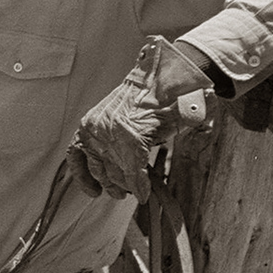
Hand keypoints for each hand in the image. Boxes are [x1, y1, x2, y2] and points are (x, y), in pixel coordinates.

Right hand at [67, 37, 214, 201]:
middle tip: (134, 191)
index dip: (139, 187)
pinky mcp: (86, 126)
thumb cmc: (172, 101)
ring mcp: (94, 129)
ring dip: (107, 181)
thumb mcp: (187, 122)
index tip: (144, 196)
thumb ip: (193, 140)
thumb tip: (196, 154)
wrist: (154, 77)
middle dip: (125, 185)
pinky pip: (76, 155)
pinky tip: (93, 189)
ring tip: (118, 191)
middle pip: (115, 173)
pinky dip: (81, 173)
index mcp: (131, 134)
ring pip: (97, 167)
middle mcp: (108, 132)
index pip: (132, 172)